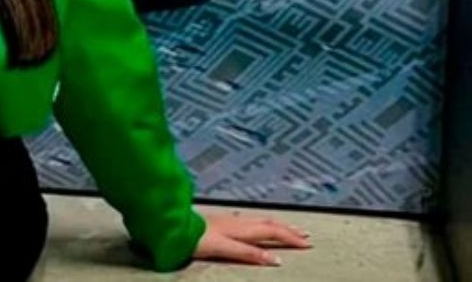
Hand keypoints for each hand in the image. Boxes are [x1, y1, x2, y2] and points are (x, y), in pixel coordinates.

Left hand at [193, 211, 311, 266]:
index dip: (290, 239)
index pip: (272, 233)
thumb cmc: (195, 238)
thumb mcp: (225, 248)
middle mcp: (238, 221)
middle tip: (304, 235)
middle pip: (269, 224)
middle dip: (288, 230)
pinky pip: (248, 220)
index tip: (307, 244)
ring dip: (276, 225)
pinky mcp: (220, 221)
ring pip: (259, 221)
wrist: (173, 226)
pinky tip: (254, 224)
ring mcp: (229, 220)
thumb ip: (249, 254)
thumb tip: (275, 260)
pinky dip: (260, 223)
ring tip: (286, 228)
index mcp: (242, 228)